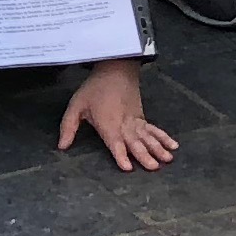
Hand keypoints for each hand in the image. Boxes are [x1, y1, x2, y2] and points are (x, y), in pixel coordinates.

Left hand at [60, 61, 174, 171]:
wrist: (115, 68)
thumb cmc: (94, 88)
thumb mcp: (76, 105)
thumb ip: (68, 126)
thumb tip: (62, 147)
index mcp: (107, 123)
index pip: (114, 142)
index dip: (120, 154)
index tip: (128, 167)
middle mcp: (124, 124)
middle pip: (135, 142)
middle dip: (144, 155)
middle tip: (154, 168)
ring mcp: (135, 120)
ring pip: (147, 137)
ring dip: (157, 148)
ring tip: (167, 160)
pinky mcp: (141, 117)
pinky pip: (154, 129)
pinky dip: (163, 137)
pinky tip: (173, 145)